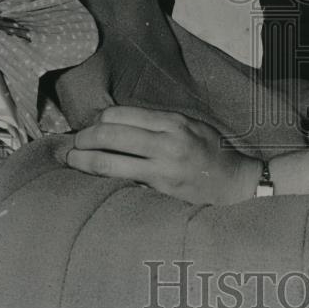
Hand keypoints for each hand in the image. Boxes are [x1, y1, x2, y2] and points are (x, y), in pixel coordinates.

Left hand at [66, 105, 261, 205]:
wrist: (236, 184)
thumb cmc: (213, 152)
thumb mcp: (192, 125)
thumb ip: (159, 122)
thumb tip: (118, 121)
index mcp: (173, 123)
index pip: (121, 115)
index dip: (99, 119)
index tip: (92, 125)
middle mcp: (166, 144)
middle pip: (109, 135)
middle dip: (84, 138)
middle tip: (74, 143)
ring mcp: (161, 170)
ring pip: (108, 162)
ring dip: (83, 160)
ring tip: (72, 160)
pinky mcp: (158, 193)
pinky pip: (121, 183)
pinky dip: (101, 179)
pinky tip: (91, 179)